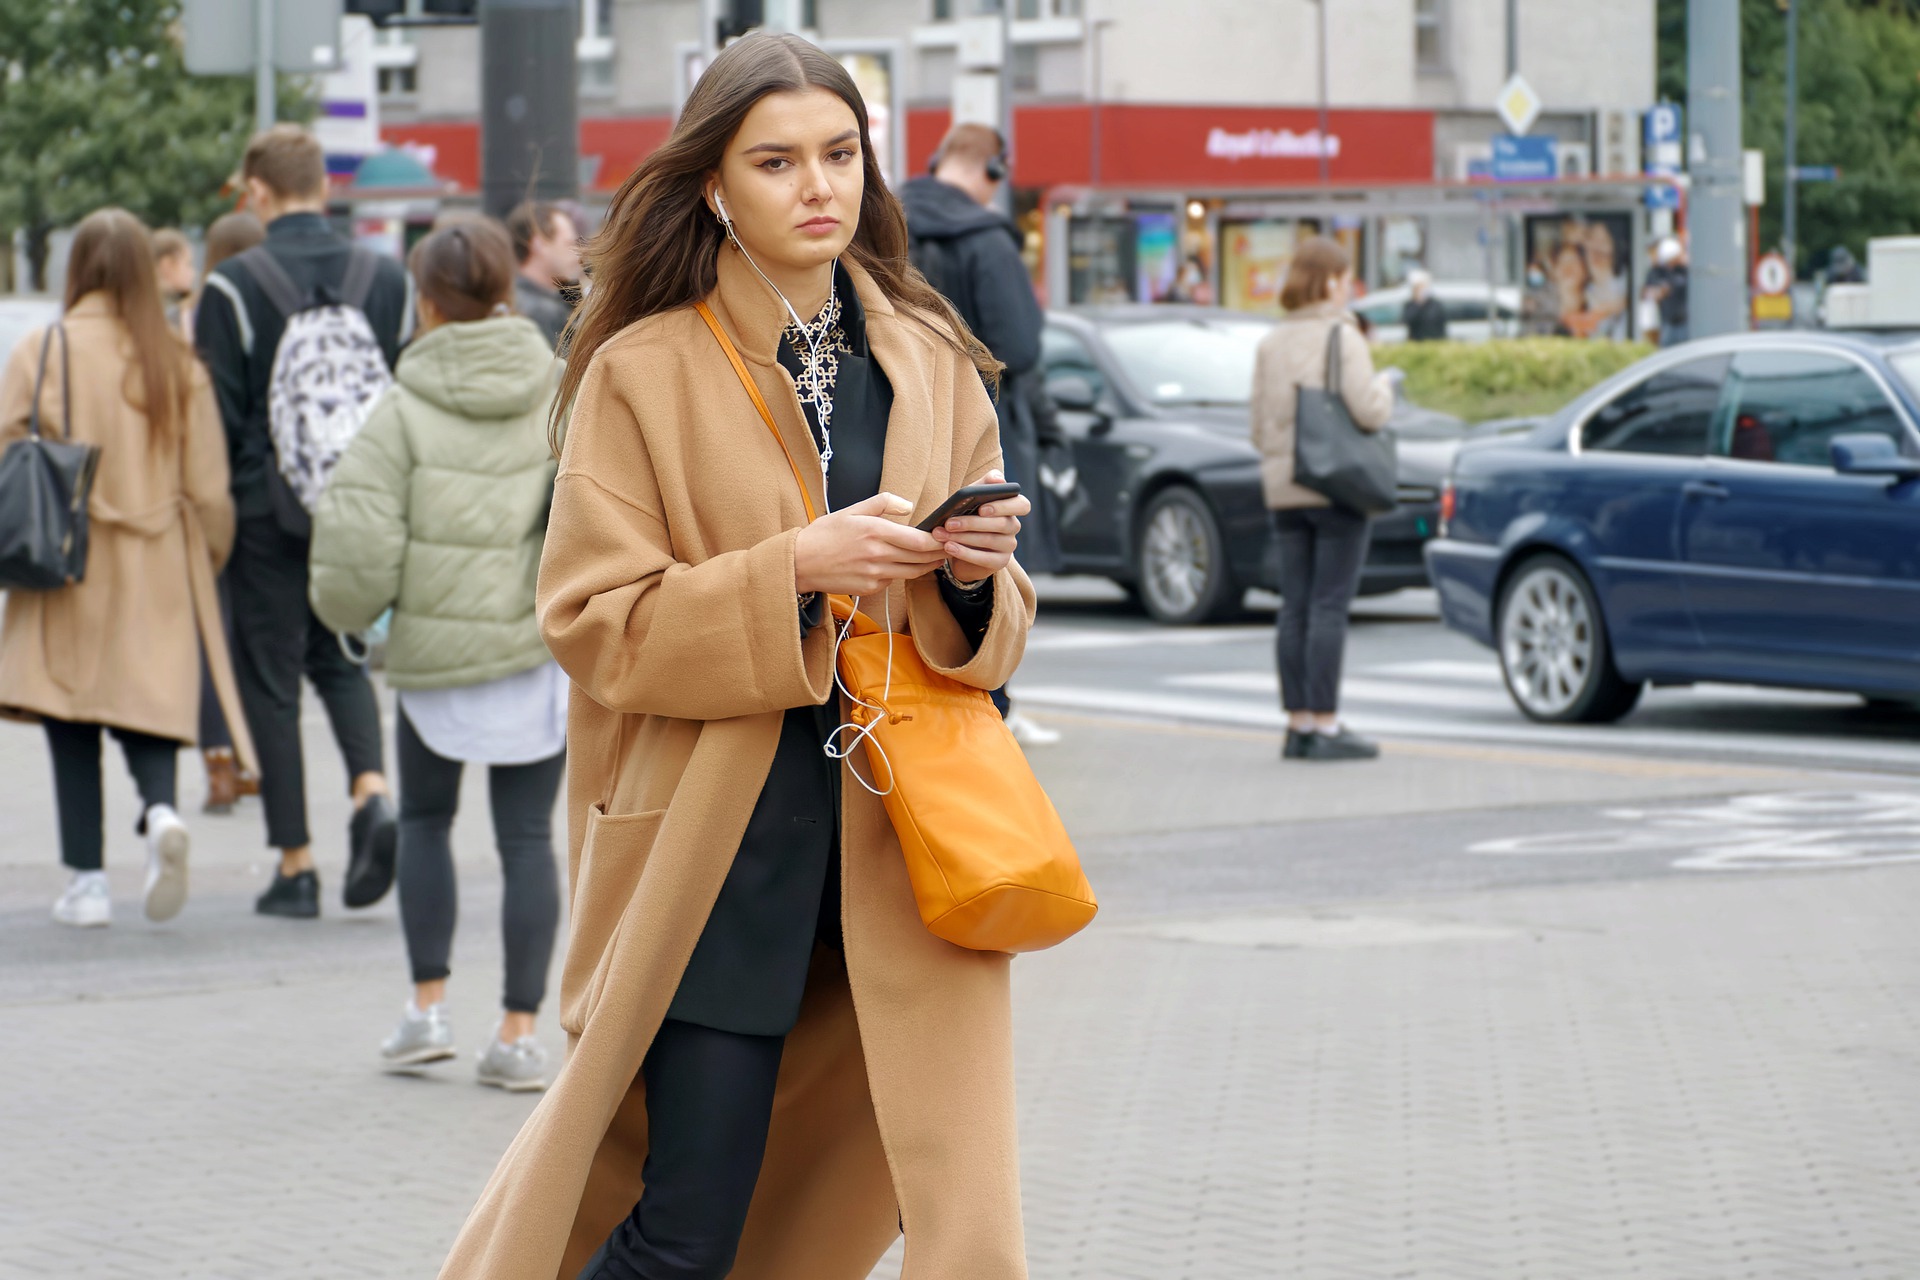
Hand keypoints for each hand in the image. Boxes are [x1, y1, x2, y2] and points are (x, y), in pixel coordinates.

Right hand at [794, 492, 947, 595]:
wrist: (800, 563)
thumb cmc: (824, 534)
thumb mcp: (852, 510)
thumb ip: (883, 503)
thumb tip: (909, 507)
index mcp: (875, 532)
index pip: (920, 540)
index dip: (938, 540)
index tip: (946, 535)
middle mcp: (878, 555)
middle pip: (921, 558)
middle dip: (938, 553)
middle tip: (948, 547)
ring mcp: (875, 575)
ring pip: (912, 572)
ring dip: (926, 565)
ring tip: (934, 558)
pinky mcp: (870, 588)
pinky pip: (893, 579)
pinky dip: (900, 572)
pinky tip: (900, 565)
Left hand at [930, 469, 1028, 583]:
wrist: (961, 546)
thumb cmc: (968, 515)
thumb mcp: (973, 498)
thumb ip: (984, 485)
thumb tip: (997, 478)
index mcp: (1012, 507)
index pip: (1022, 505)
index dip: (1004, 507)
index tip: (981, 508)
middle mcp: (1014, 526)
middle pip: (1001, 524)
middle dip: (972, 523)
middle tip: (949, 523)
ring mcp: (1009, 546)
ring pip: (989, 540)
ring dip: (962, 537)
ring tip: (941, 535)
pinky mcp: (1000, 562)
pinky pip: (984, 559)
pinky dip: (964, 553)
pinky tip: (948, 548)